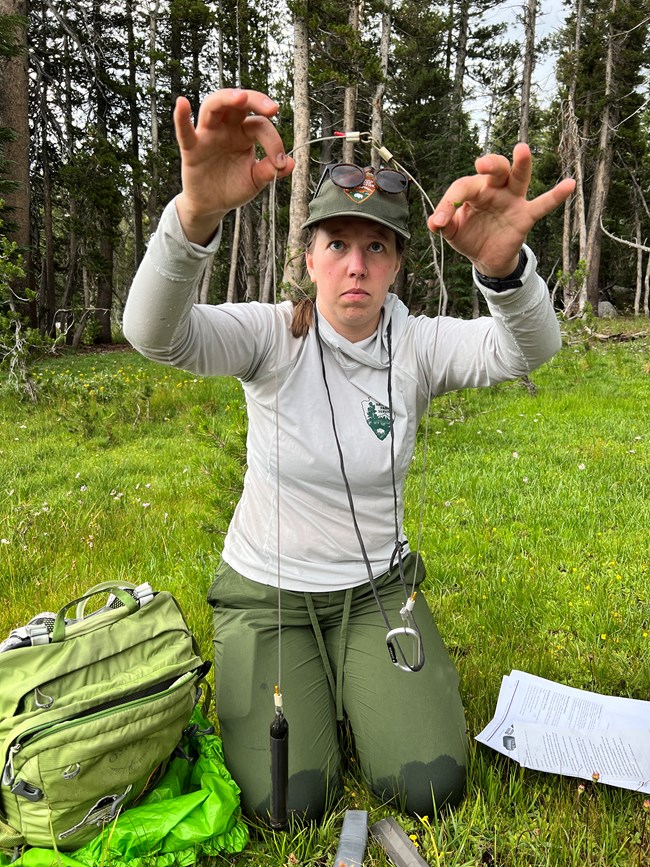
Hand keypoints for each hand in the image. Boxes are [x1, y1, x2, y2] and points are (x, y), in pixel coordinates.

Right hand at [174, 89, 294, 244]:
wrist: (212, 205)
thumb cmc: (233, 187)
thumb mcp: (256, 180)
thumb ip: (270, 170)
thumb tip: (291, 163)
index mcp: (245, 133)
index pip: (260, 126)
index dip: (274, 142)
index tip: (281, 162)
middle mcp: (227, 128)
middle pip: (238, 103)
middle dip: (255, 100)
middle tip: (273, 109)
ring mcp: (208, 135)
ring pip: (214, 106)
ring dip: (226, 98)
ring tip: (241, 97)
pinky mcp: (192, 148)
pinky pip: (185, 131)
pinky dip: (181, 117)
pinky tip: (182, 103)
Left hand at [427, 143, 575, 276]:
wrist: (486, 258)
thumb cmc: (469, 236)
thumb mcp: (453, 232)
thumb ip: (444, 224)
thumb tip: (434, 222)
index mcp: (474, 190)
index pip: (462, 188)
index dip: (448, 204)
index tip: (439, 223)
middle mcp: (495, 189)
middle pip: (495, 170)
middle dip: (490, 164)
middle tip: (481, 164)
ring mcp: (512, 200)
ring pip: (518, 178)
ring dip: (520, 164)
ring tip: (522, 150)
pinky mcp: (525, 216)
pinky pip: (543, 204)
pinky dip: (556, 196)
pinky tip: (569, 184)